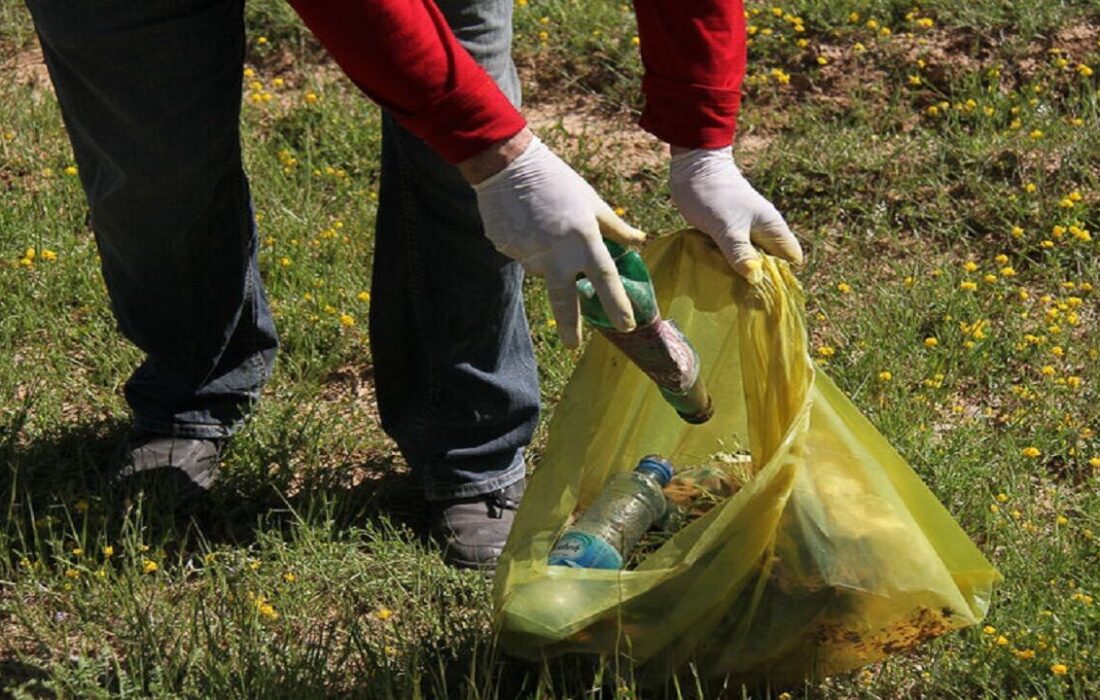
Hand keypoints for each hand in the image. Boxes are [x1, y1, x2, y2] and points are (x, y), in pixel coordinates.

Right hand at [471, 135, 645, 347]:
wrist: (508, 166)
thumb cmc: (558, 180)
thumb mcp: (592, 201)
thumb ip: (616, 227)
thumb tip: (640, 241)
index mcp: (582, 239)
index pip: (605, 279)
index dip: (616, 304)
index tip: (626, 324)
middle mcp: (556, 253)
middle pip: (565, 299)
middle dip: (570, 326)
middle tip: (572, 346)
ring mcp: (528, 254)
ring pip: (542, 269)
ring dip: (546, 258)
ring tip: (542, 225)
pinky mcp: (506, 250)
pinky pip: (522, 255)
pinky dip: (527, 245)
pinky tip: (524, 222)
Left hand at [669, 146, 802, 282]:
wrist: (692, 167)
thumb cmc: (713, 195)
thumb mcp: (727, 227)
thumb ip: (741, 253)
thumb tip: (755, 279)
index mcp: (772, 227)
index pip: (791, 258)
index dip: (783, 277)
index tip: (766, 294)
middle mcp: (762, 230)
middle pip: (770, 262)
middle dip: (759, 279)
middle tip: (743, 297)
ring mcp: (744, 230)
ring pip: (749, 258)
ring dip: (740, 272)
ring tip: (728, 289)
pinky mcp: (726, 231)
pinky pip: (732, 253)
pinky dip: (726, 263)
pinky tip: (716, 273)